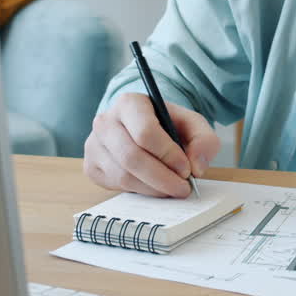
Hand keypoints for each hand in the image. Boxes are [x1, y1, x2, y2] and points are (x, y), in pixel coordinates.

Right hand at [83, 92, 220, 197]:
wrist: (143, 128)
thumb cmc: (167, 125)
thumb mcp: (192, 124)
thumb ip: (204, 140)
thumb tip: (196, 167)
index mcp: (129, 103)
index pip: (145, 132)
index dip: (168, 155)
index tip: (186, 169)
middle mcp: (105, 121)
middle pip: (131, 157)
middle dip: (161, 178)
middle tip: (182, 189)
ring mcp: (94, 144)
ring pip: (123, 175)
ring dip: (152, 189)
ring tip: (172, 189)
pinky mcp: (91, 166)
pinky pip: (115, 185)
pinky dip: (138, 191)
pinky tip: (153, 186)